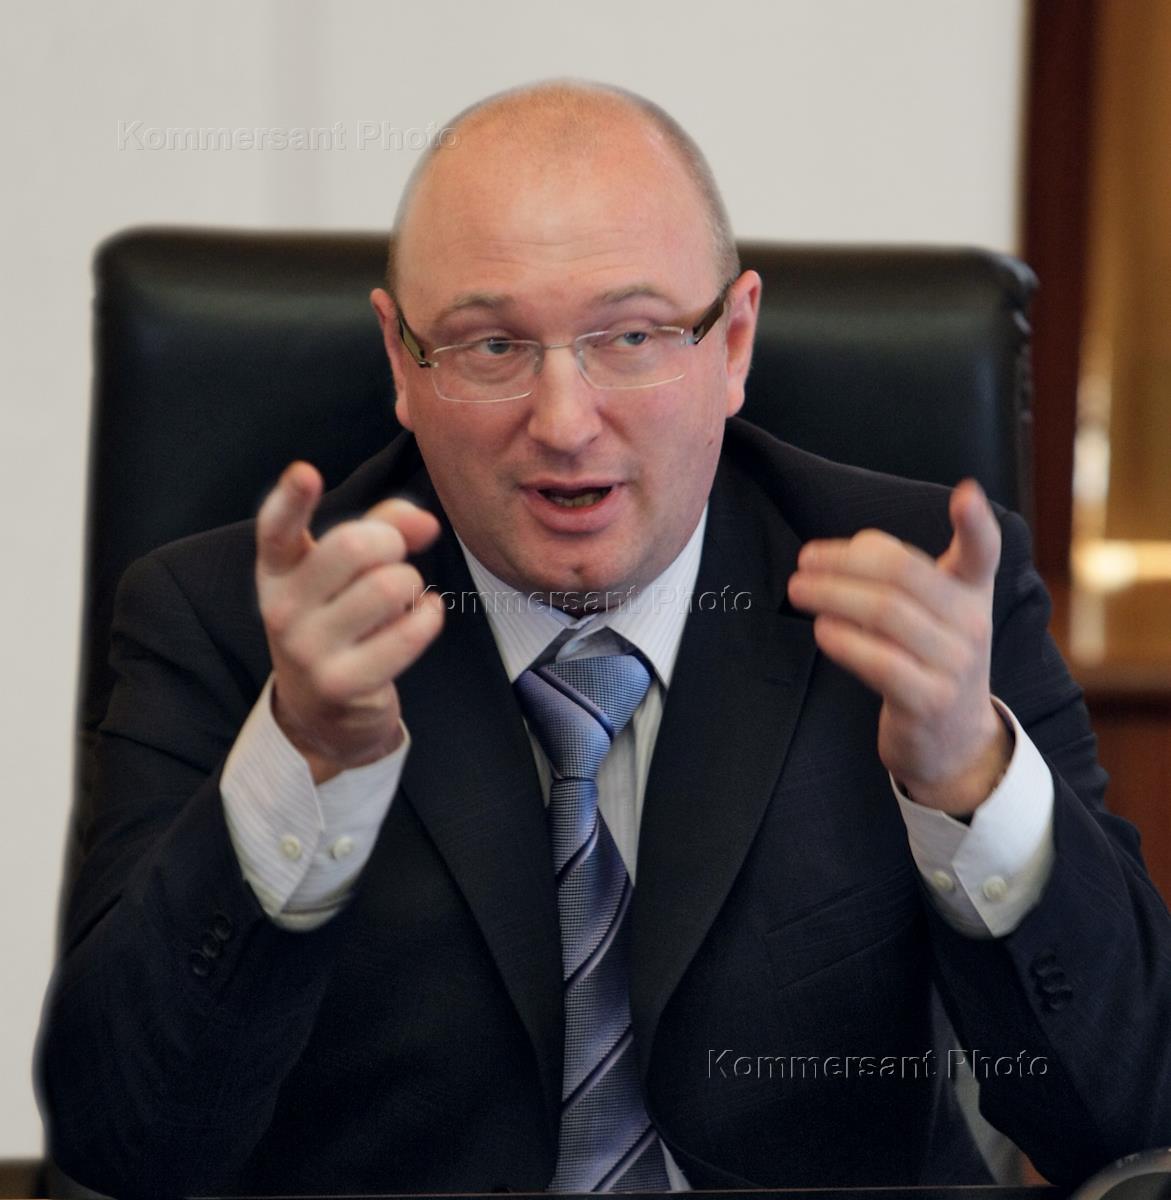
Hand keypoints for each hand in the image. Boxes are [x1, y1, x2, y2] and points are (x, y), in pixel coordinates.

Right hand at [256, 462, 444, 782]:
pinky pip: (407, 634)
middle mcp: (281, 608)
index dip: (291, 499)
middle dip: (393, 543)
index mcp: (277, 571)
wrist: (324, 710)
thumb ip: (384, 527)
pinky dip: (429, 617)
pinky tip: (424, 614)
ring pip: (388, 587)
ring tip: (404, 597)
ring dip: (411, 585)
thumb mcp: (349, 570)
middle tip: (396, 557)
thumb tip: (426, 522)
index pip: (276, 529)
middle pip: (355, 546)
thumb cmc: (341, 621)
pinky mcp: (342, 684)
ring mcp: (307, 650)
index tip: (305, 473)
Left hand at [786, 480, 1010, 815]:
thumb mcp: (932, 612)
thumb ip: (900, 573)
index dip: (975, 522)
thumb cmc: (928, 659)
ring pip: (886, 613)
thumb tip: (857, 546)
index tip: (966, 492)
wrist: (952, 740)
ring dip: (832, 594)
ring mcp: (954, 666)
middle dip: (845, 560)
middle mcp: (971, 624)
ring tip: (799, 589)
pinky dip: (843, 641)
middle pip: (904, 573)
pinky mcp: (927, 701)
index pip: (983, 552)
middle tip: (805, 559)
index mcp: (972, 593)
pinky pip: (879, 662)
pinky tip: (821, 629)